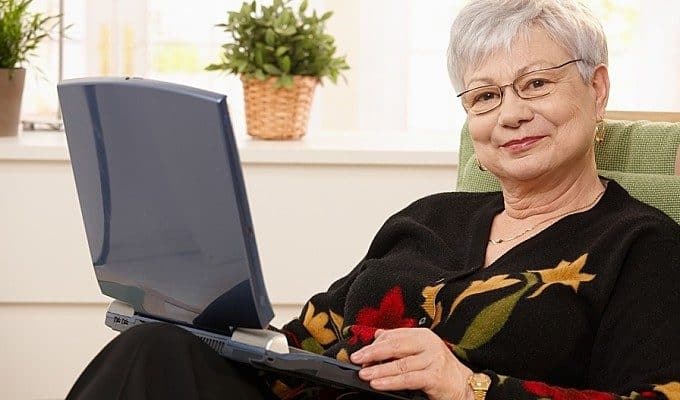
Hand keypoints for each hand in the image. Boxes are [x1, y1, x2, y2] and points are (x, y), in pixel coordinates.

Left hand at [350, 328, 473, 399]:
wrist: (463, 385)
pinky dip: (391, 382)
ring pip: (400, 364)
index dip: (375, 344)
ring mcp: (433, 359)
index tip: (360, 353)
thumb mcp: (420, 351)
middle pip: (394, 346)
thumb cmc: (440, 368)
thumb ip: (400, 342)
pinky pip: (408, 379)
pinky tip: (379, 384)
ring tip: (364, 374)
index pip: (393, 336)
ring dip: (379, 370)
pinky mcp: (435, 376)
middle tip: (357, 359)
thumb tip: (378, 334)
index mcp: (422, 335)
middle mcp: (428, 344)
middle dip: (372, 353)